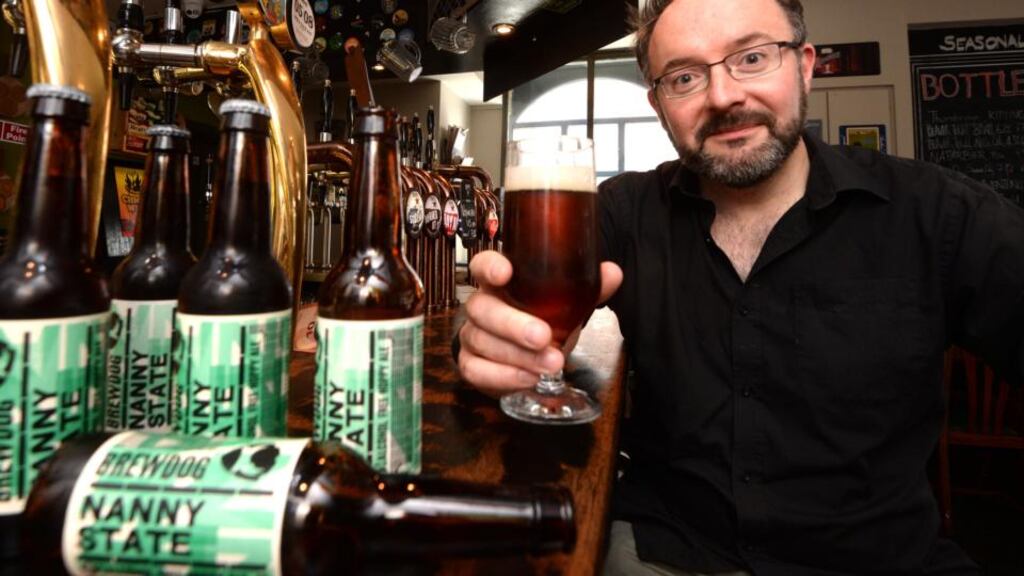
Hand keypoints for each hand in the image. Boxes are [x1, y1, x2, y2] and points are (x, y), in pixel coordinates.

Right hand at [457, 250, 622, 396]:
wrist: (526, 356)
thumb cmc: (541, 320)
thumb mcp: (566, 305)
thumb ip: (586, 289)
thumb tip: (613, 273)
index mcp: (499, 283)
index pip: (482, 265)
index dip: (490, 267)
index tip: (505, 273)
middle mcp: (480, 306)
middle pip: (482, 309)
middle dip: (513, 324)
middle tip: (544, 336)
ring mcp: (471, 336)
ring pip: (482, 342)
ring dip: (518, 356)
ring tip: (551, 364)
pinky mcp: (470, 365)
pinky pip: (476, 371)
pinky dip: (504, 376)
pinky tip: (530, 378)